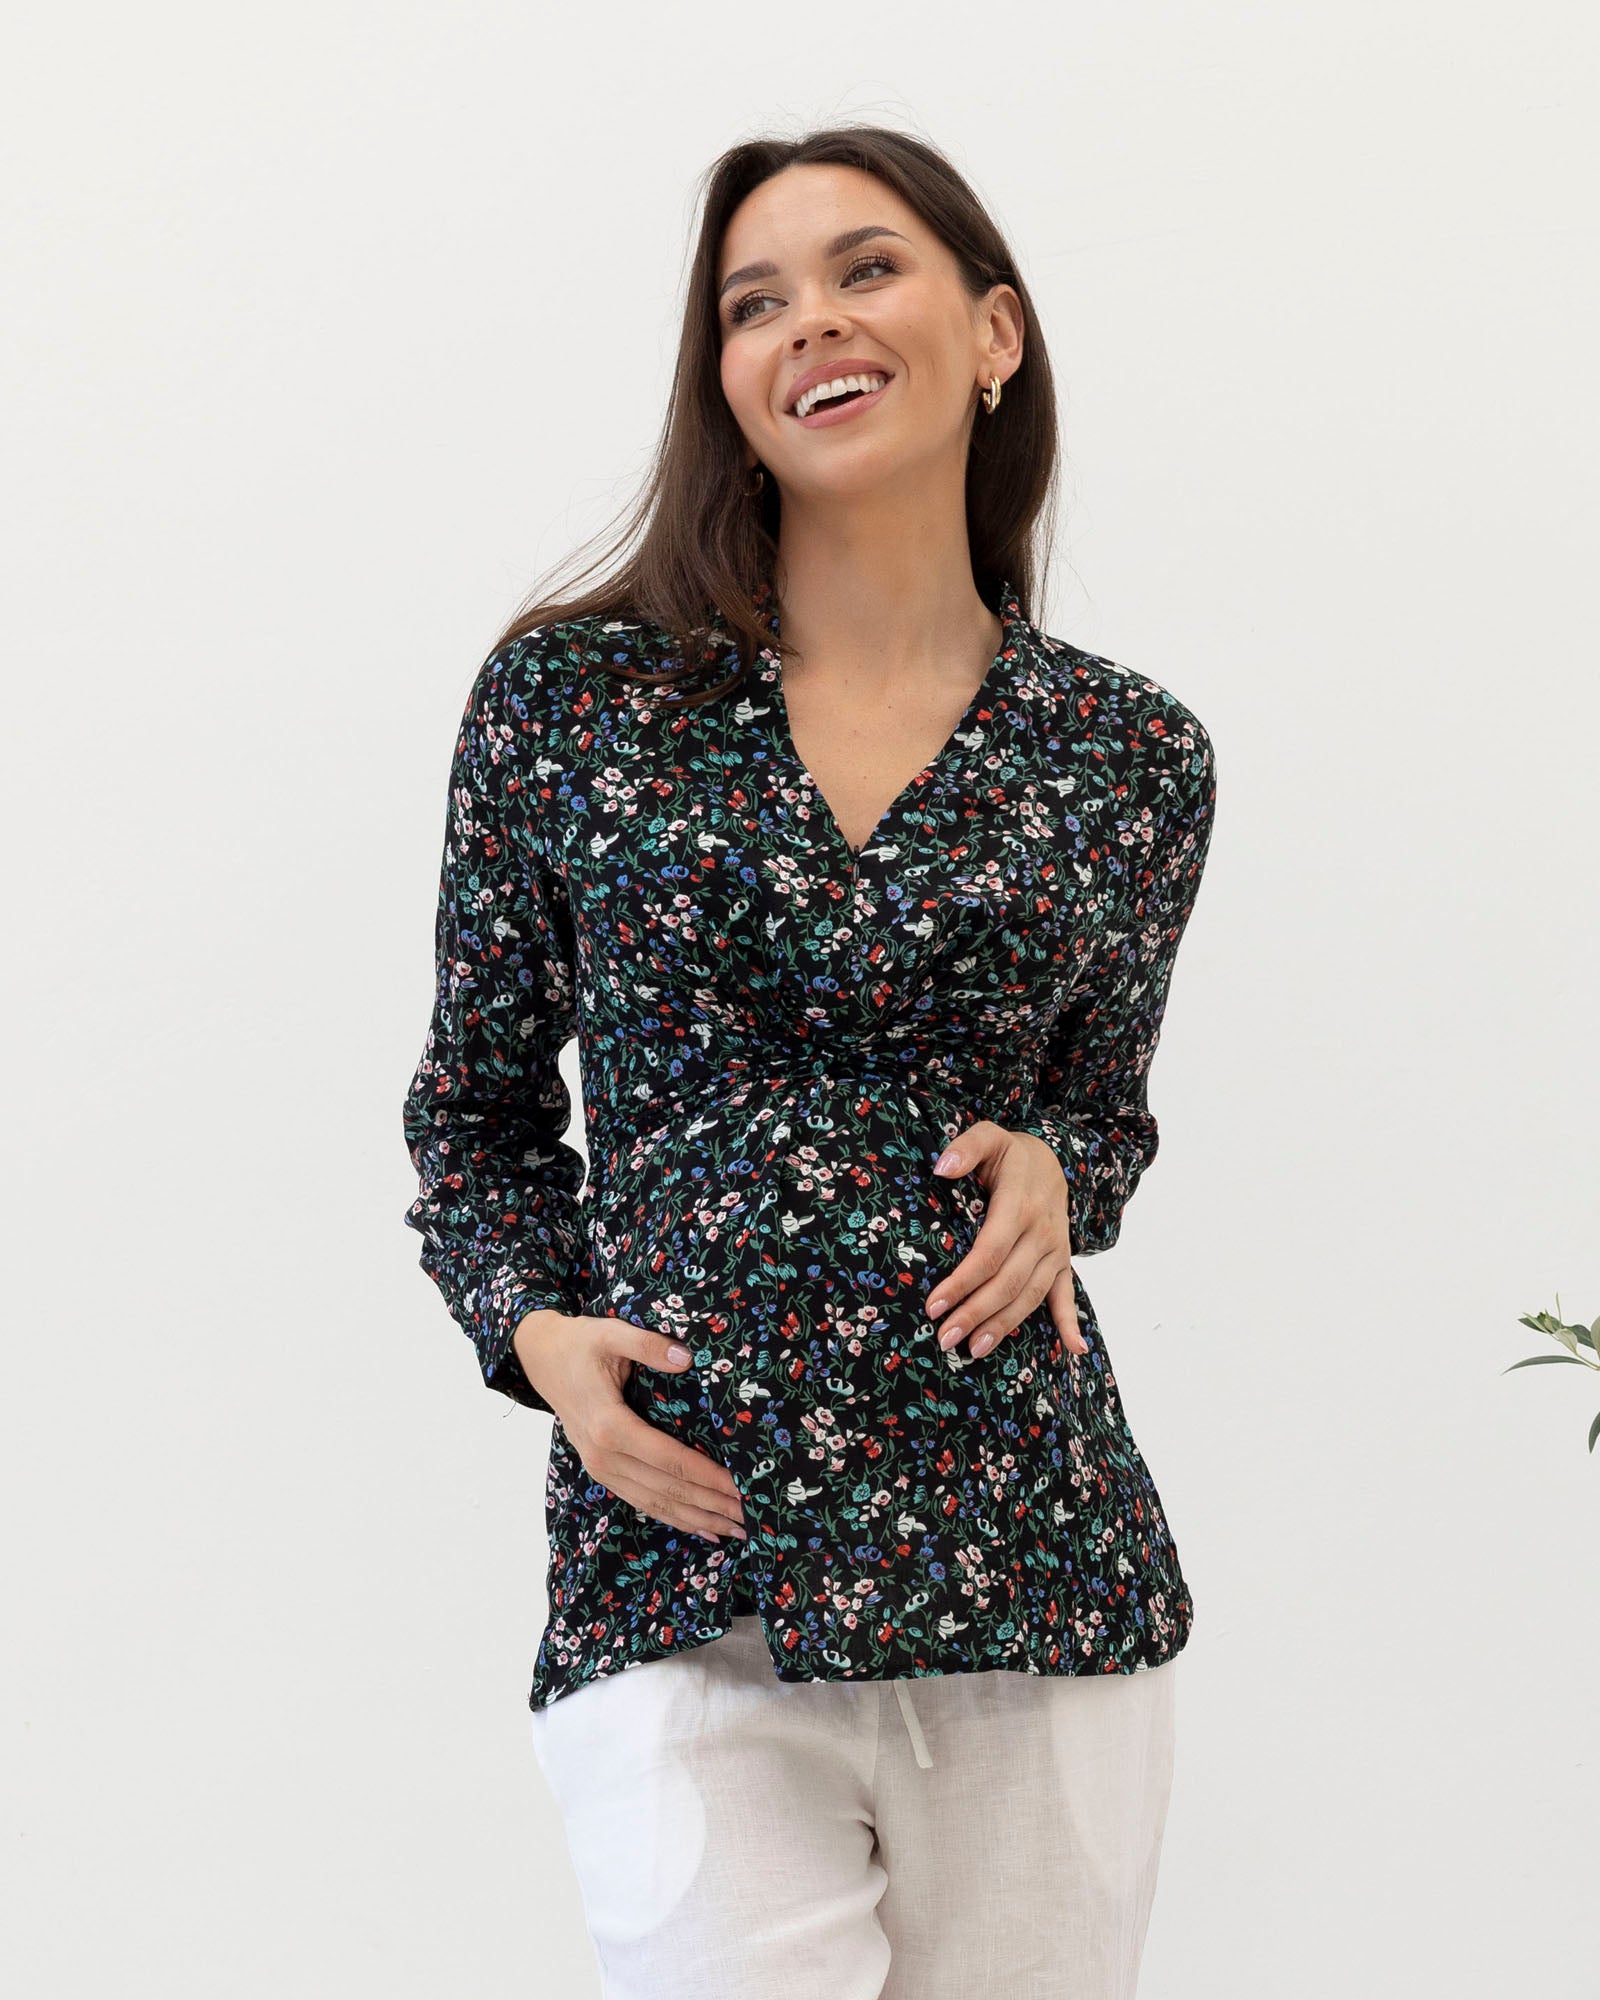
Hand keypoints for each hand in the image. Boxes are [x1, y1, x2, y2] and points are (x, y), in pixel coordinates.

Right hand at [513, 1310, 748, 1546]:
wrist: (542, 1358)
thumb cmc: (580, 1344)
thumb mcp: (611, 1332)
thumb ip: (648, 1344)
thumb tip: (686, 1357)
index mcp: (610, 1426)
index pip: (670, 1460)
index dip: (707, 1476)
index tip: (740, 1487)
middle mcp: (604, 1456)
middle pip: (667, 1489)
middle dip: (710, 1505)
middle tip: (751, 1516)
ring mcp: (601, 1468)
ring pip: (656, 1503)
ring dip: (696, 1519)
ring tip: (734, 1531)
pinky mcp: (602, 1471)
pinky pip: (642, 1501)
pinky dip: (673, 1517)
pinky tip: (700, 1527)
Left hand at [925, 1123, 1088, 1361]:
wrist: (1051, 1158)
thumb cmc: (1010, 1154)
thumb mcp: (989, 1136)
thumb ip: (966, 1147)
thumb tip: (942, 1168)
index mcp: (1019, 1205)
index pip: (989, 1253)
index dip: (962, 1282)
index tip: (934, 1305)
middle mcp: (1042, 1232)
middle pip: (1008, 1282)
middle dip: (976, 1313)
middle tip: (945, 1339)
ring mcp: (1055, 1249)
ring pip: (1031, 1295)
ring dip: (1004, 1325)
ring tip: (974, 1350)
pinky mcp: (1063, 1260)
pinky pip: (1067, 1293)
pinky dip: (1070, 1321)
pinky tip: (1075, 1350)